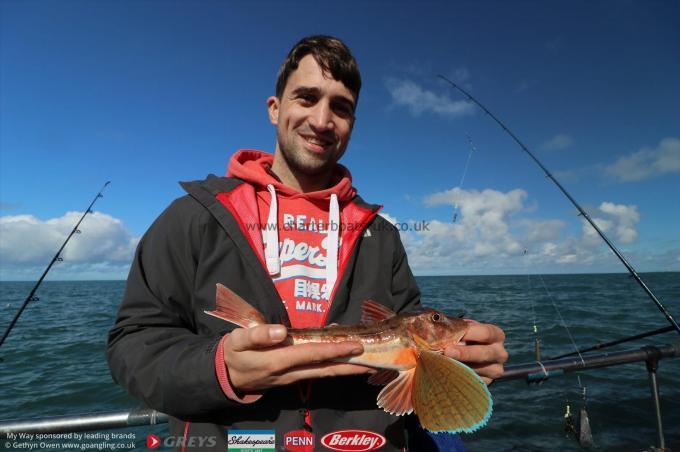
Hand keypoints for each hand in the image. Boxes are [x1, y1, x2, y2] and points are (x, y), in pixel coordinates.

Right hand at [223, 324, 374, 392]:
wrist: (225, 376)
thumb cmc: (233, 353)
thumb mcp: (237, 341)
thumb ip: (258, 335)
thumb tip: (281, 332)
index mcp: (276, 361)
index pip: (311, 355)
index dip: (334, 350)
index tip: (354, 345)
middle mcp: (288, 373)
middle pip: (324, 369)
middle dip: (349, 365)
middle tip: (373, 360)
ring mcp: (292, 378)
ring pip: (323, 374)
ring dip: (346, 369)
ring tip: (367, 364)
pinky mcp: (293, 378)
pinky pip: (317, 372)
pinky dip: (333, 367)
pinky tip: (345, 361)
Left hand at [444, 320, 507, 384]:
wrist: (467, 353)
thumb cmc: (463, 336)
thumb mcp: (462, 328)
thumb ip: (455, 327)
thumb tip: (440, 328)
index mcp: (496, 335)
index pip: (486, 333)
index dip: (469, 333)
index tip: (453, 334)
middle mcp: (500, 353)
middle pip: (485, 353)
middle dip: (465, 353)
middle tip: (448, 352)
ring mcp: (496, 370)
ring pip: (479, 370)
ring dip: (460, 366)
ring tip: (443, 363)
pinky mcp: (488, 382)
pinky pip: (474, 381)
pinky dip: (460, 377)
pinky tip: (448, 372)